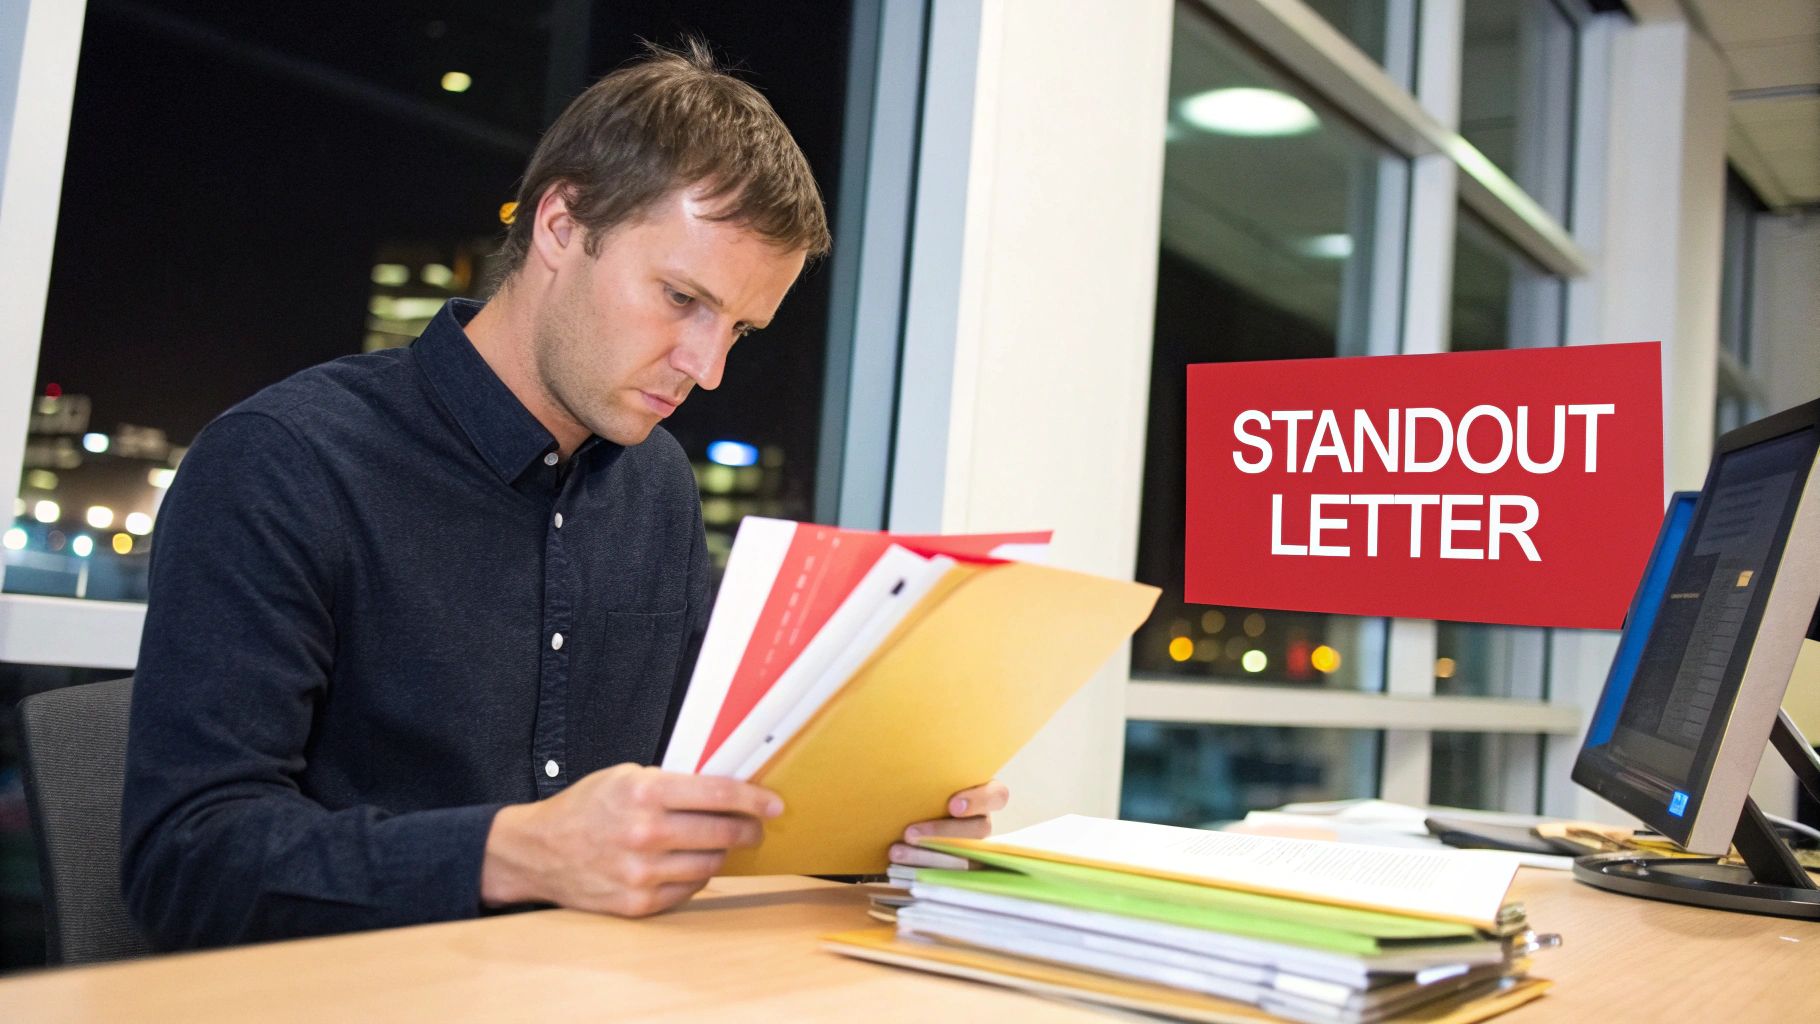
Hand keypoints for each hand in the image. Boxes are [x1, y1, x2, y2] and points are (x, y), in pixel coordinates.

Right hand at [480, 764, 782, 916]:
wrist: (538, 851)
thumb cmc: (586, 807)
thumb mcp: (625, 777)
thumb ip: (672, 782)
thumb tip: (725, 789)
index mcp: (644, 792)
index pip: (717, 794)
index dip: (753, 799)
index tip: (773, 804)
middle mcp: (645, 833)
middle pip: (722, 832)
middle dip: (749, 829)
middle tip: (756, 827)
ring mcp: (641, 872)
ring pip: (710, 864)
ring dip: (722, 852)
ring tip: (718, 842)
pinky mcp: (638, 902)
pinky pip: (689, 890)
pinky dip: (697, 876)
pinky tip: (689, 863)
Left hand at [889, 780, 1010, 868]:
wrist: (909, 810)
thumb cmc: (924, 786)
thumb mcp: (931, 776)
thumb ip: (928, 771)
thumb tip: (900, 748)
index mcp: (984, 794)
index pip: (997, 796)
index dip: (978, 801)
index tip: (952, 805)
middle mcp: (982, 821)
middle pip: (979, 830)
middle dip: (943, 833)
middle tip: (910, 833)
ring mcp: (973, 845)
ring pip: (962, 856)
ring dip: (927, 854)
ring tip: (897, 851)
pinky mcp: (957, 865)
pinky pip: (947, 873)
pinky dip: (921, 868)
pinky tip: (898, 863)